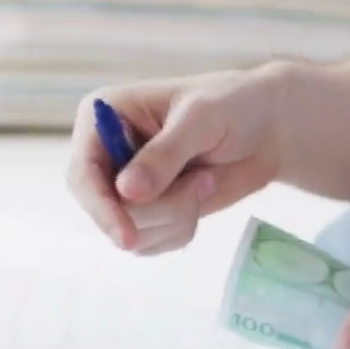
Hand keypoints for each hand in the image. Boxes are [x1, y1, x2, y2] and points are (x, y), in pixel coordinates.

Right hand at [66, 67, 287, 255]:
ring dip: (175, 217)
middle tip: (201, 184)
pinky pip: (151, 243)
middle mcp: (106, 154)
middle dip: (156, 210)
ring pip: (131, 232)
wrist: (267, 129)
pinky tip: (201, 195)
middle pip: (104, 209)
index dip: (101, 207)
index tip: (127, 236)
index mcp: (103, 116)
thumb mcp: (200, 119)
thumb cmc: (232, 105)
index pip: (82, 173)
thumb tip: (126, 192)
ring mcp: (125, 186)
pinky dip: (181, 230)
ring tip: (205, 180)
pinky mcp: (148, 211)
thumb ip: (164, 154)